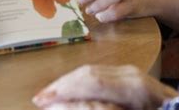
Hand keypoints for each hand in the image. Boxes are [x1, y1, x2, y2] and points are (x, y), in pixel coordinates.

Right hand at [32, 64, 177, 109]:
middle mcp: (134, 77)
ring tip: (53, 92)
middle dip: (64, 85)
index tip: (41, 101)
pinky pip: (107, 75)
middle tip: (40, 97)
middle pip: (92, 74)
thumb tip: (66, 104)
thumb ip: (99, 109)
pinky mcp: (138, 78)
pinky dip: (88, 81)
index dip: (64, 92)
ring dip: (74, 81)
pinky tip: (77, 88)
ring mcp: (137, 76)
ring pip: (98, 72)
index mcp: (133, 88)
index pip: (91, 84)